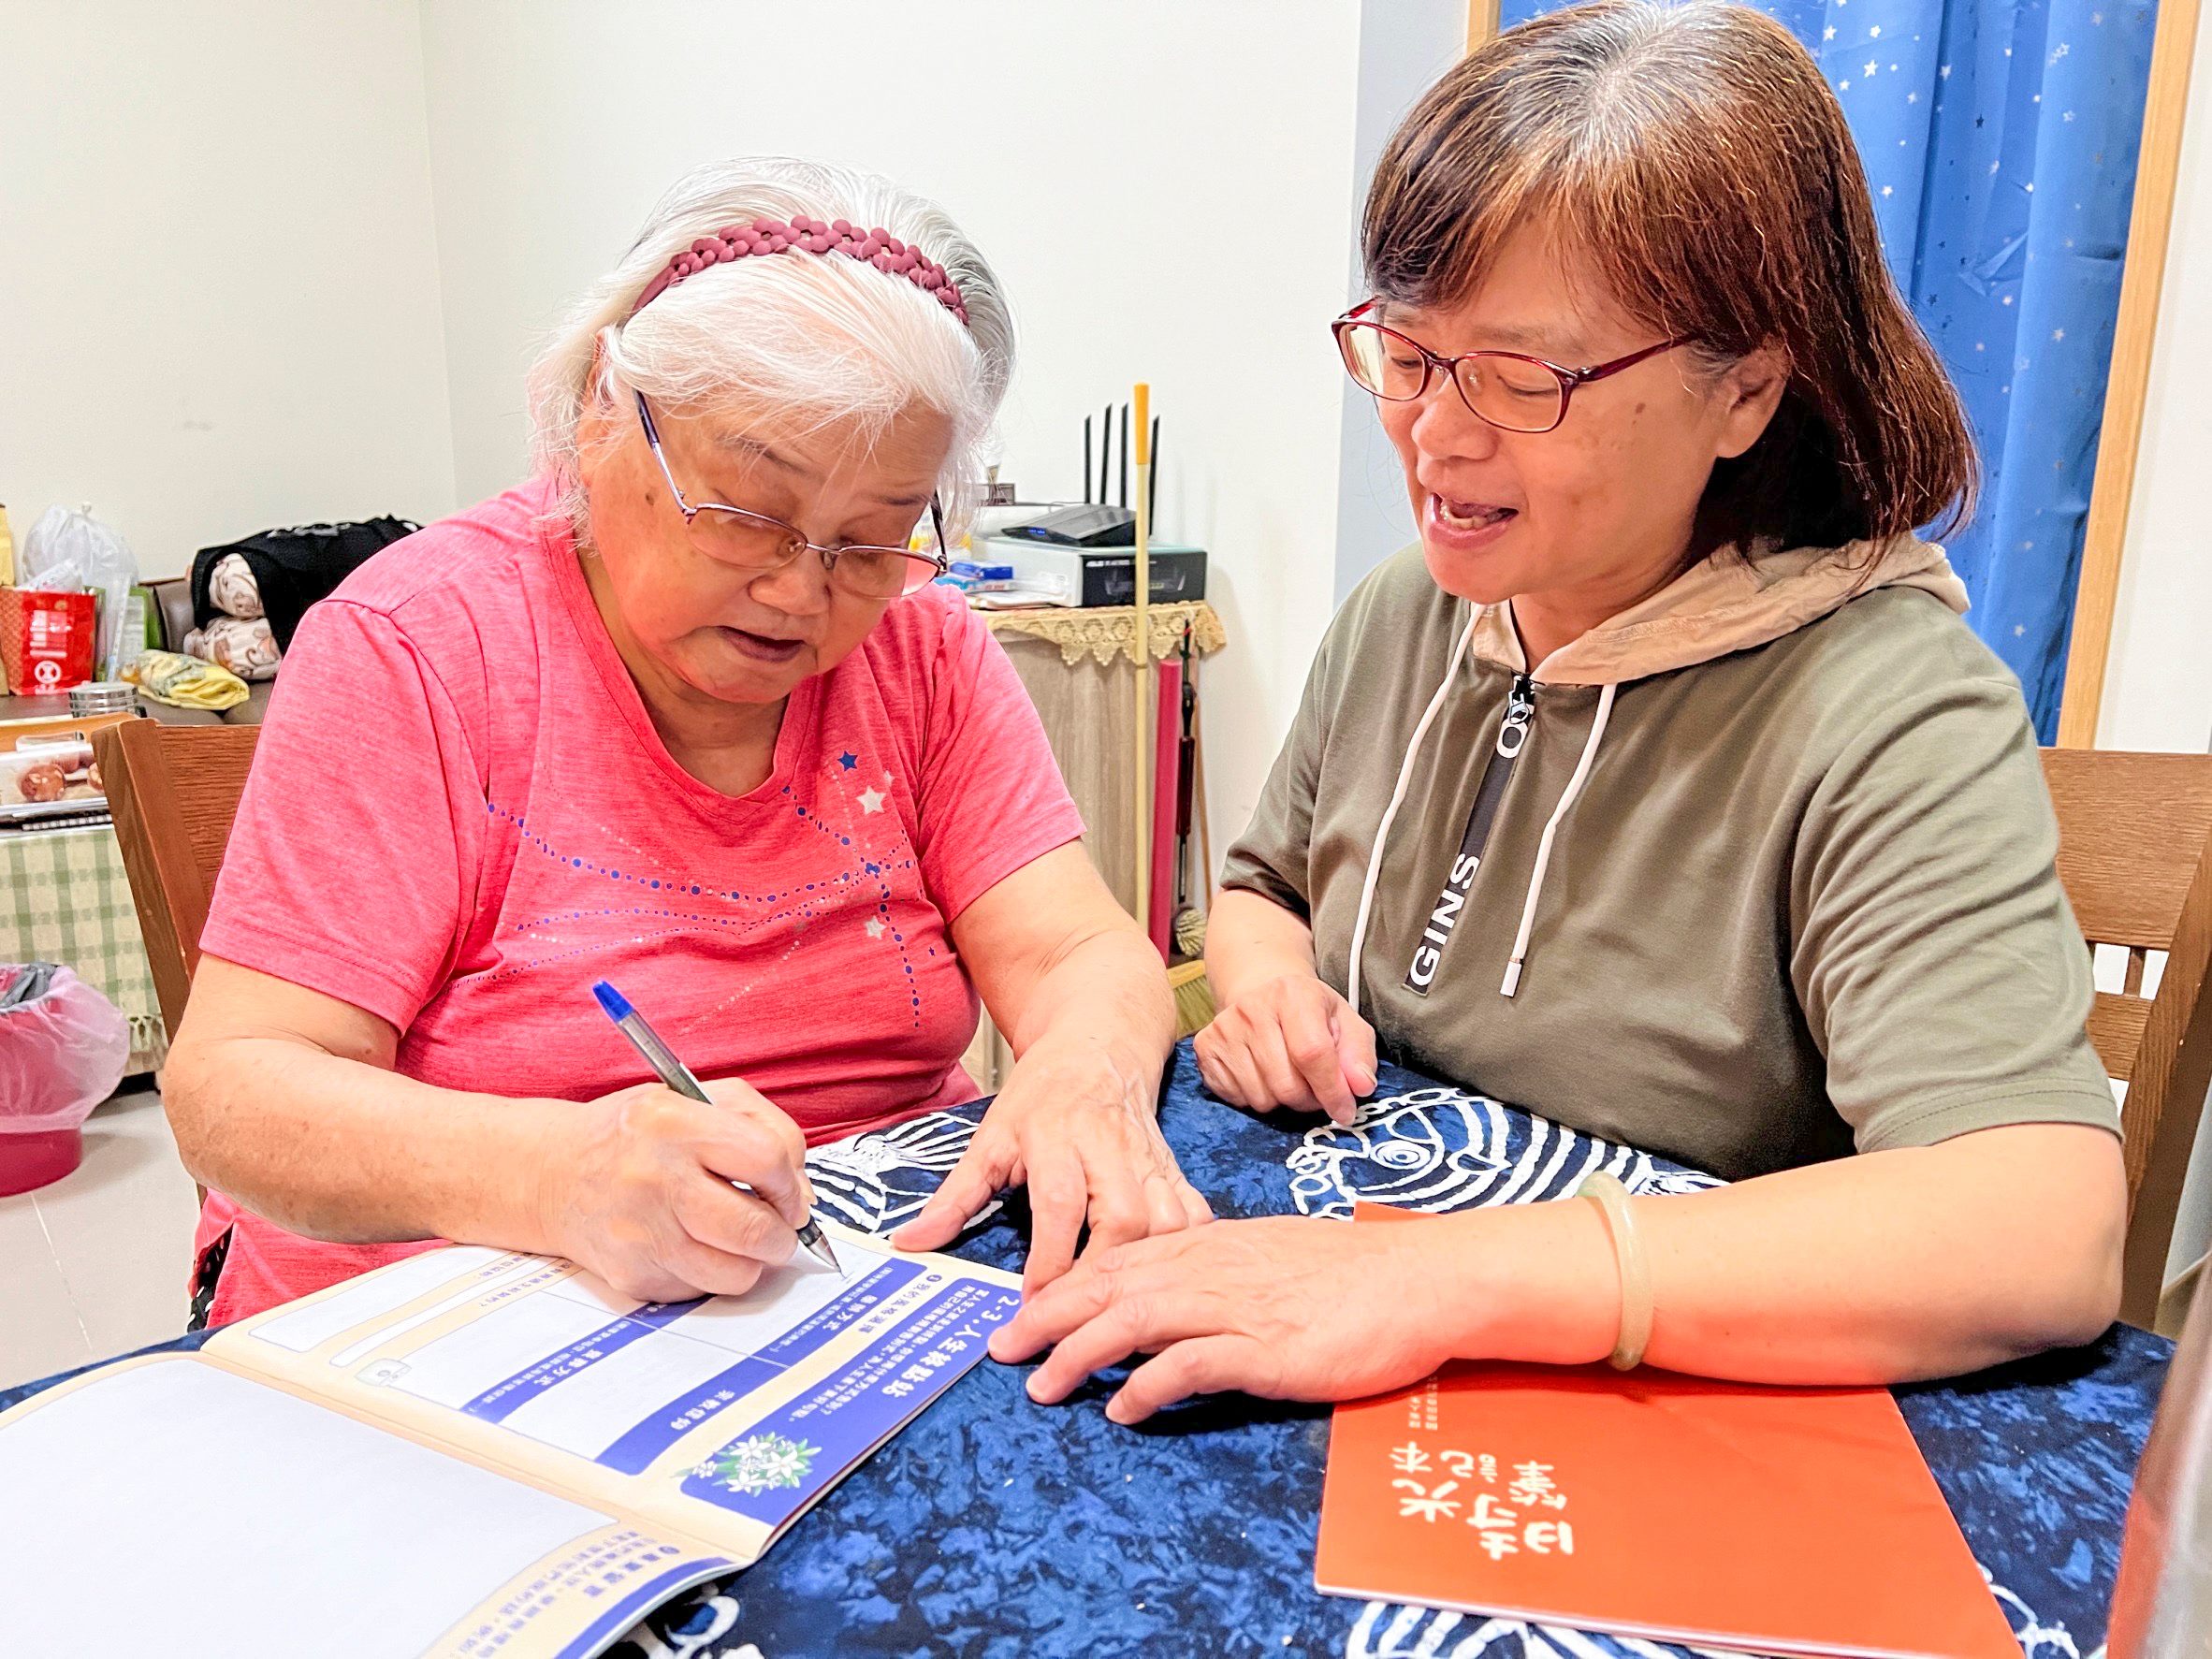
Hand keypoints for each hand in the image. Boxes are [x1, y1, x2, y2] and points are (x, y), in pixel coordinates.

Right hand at [536, 1077, 811, 1302]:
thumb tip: (801, 1191)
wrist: (551, 1174)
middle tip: (778, 1227)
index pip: (766, 1158)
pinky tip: (696, 1245)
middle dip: (782, 1234)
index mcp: (672, 1122)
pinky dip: (713, 1273)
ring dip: (754, 1261)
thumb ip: (761, 1125)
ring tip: (741, 1239)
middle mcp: (654, 1178)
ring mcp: (641, 1234)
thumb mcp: (693, 1097)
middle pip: (754, 1228)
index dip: (791, 1182)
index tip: (790, 1192)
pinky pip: (702, 1289)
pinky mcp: (633, 1276)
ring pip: (736, 1273)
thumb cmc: (635, 1134)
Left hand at [892, 1037, 1212, 1292]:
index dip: (1048, 1257)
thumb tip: (909, 1244)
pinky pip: (1193, 1214)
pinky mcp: (1172, 1169)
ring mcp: (1147, 1159)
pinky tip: (1164, 1280)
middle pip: (1123, 1214)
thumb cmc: (1040, 1095)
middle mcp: (1108, 1147)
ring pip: (1166, 1218)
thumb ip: (955, 1196)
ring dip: (1145, 1267)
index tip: (1031, 1304)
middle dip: (1101, 1270)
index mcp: (1056, 1136)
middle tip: (1073, 1319)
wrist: (1098, 1045)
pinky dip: (1184, 1250)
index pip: (1058, 1201)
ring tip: (1114, 1308)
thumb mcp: (990, 1137)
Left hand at [987, 1216, 1466, 1423]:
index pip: (1119, 1258)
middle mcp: (1213, 1269)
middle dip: (1048, 1316)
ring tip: (1040, 1385)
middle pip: (1109, 1284)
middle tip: (1001, 1346)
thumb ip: (1221, 1270)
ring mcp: (1237, 1308)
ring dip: (1078, 1353)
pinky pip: (1189, 1364)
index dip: (1065, 1283)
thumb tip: (1177, 1292)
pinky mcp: (1265, 1350)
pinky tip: (1121, 1408)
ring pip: (1134, 1320)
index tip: (1025, 1308)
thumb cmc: (1355, 1275)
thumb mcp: (1273, 1256)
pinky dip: (1146, 1386)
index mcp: (1213, 1244)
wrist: (1421, 1281)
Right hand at [1195, 973, 1377, 1122]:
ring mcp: (1224, 1028)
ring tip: (1288, 1078)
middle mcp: (1252, 1008)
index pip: (1312, 1053)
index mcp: (1293, 994)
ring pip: (1261, 1098)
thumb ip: (1359, 1055)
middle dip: (1308, 1100)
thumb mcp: (1345, 1023)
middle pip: (1286, 1084)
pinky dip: (1255, 1098)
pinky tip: (1263, 1076)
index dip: (1332, 1090)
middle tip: (1315, 1091)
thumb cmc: (1309, 1012)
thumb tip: (1360, 1087)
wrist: (1260, 992)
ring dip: (1281, 1101)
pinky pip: (1236, 1099)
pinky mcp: (1205, 1048)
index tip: (1345, 1111)